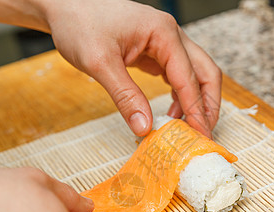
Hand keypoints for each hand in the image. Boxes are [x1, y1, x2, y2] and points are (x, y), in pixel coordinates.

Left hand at [0, 0, 221, 137]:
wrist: (65, 7)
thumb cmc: (80, 25)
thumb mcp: (100, 63)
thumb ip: (125, 96)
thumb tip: (144, 127)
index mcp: (163, 34)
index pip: (189, 78)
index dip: (196, 109)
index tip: (200, 135)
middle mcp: (171, 36)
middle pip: (204, 72)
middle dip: (208, 104)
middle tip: (203, 133)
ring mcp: (164, 42)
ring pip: (195, 73)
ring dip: (196, 100)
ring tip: (188, 127)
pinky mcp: (155, 50)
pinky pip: (177, 74)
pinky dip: (180, 94)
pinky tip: (172, 111)